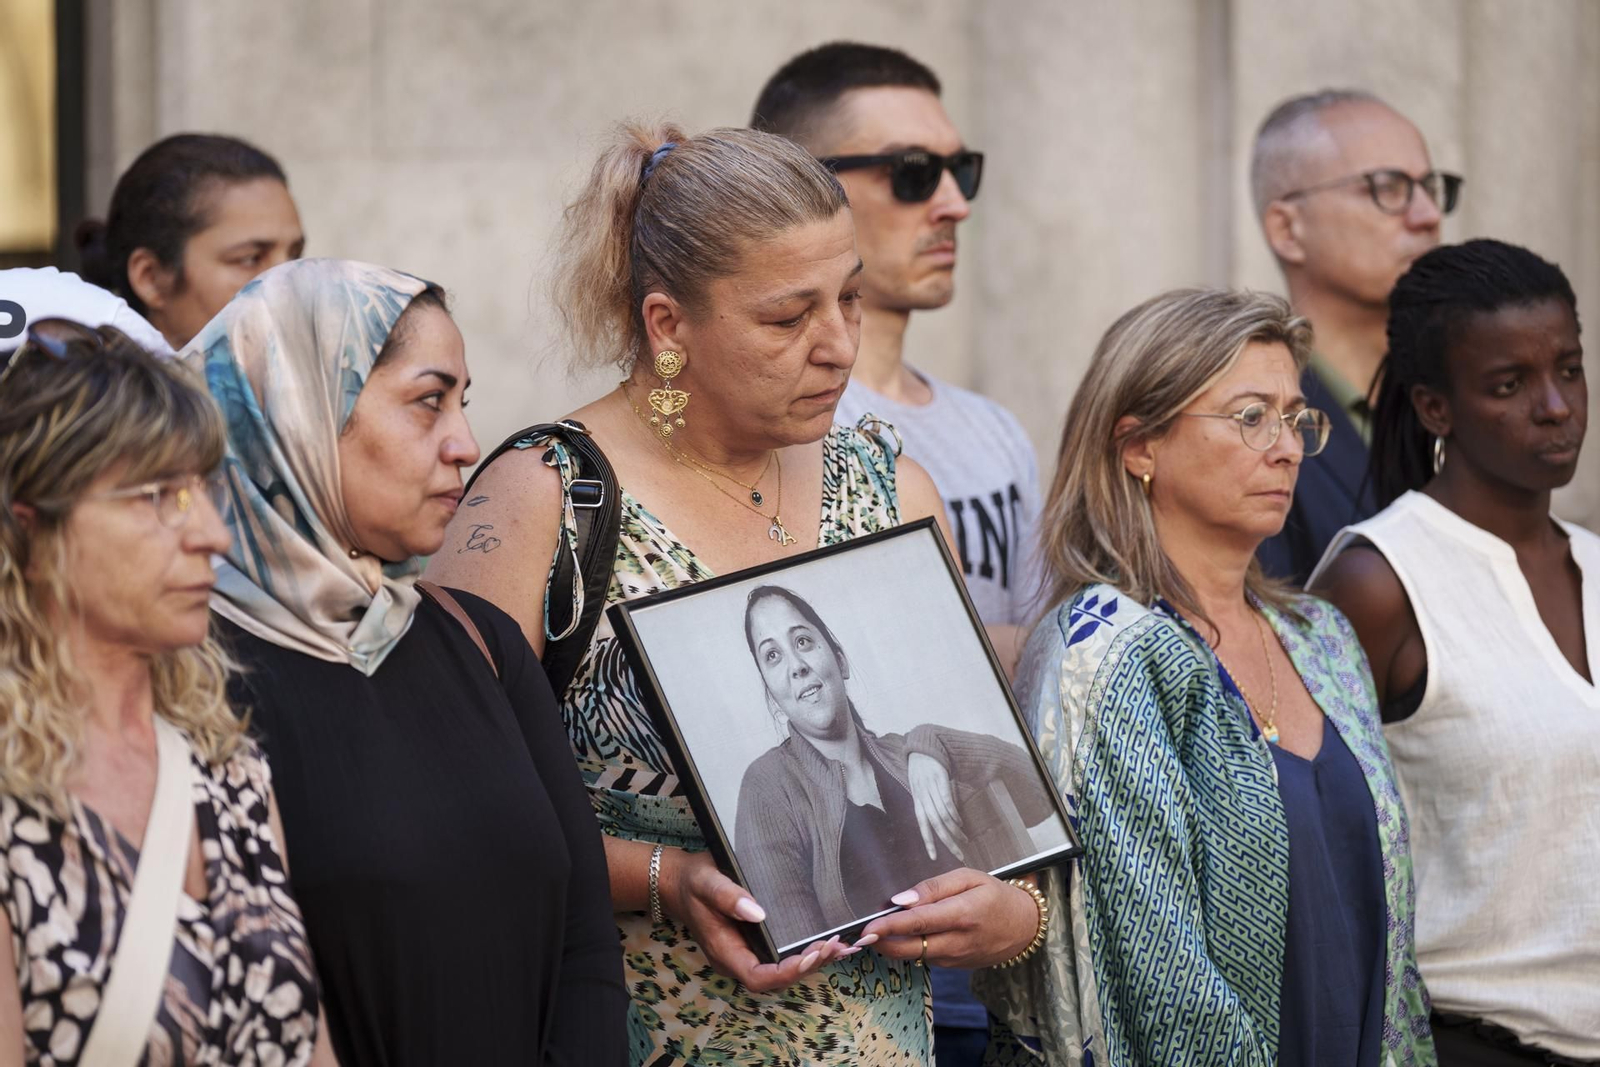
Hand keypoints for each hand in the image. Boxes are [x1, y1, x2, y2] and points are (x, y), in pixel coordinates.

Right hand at [658, 848, 848, 992]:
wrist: (681, 882)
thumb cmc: (693, 882)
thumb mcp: (706, 882)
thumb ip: (727, 897)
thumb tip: (757, 913)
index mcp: (725, 952)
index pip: (758, 977)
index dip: (785, 972)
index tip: (810, 955)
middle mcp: (738, 959)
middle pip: (776, 979)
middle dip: (807, 966)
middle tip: (834, 945)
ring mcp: (748, 954)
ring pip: (783, 971)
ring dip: (812, 962)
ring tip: (839, 945)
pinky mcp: (757, 944)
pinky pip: (783, 956)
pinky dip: (807, 953)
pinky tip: (828, 942)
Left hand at [857, 868, 1039, 968]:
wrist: (1025, 927)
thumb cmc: (995, 895)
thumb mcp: (968, 878)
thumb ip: (933, 887)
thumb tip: (901, 900)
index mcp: (962, 914)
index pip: (917, 923)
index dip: (888, 927)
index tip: (866, 928)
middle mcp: (958, 942)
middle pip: (909, 948)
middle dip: (881, 943)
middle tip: (859, 934)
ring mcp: (955, 959)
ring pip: (913, 955)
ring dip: (892, 945)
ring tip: (878, 929)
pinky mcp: (954, 967)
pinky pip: (925, 957)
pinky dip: (910, 947)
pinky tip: (904, 934)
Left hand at [906, 751, 969, 861]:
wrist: (923, 748)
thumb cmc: (922, 772)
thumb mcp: (920, 790)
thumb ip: (928, 806)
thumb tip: (939, 823)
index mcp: (918, 802)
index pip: (922, 826)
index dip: (928, 842)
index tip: (934, 858)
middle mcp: (923, 798)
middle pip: (935, 825)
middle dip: (947, 842)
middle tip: (959, 854)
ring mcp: (931, 790)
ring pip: (943, 816)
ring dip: (954, 830)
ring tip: (963, 840)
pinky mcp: (940, 780)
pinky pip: (947, 802)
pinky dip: (954, 814)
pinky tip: (960, 823)